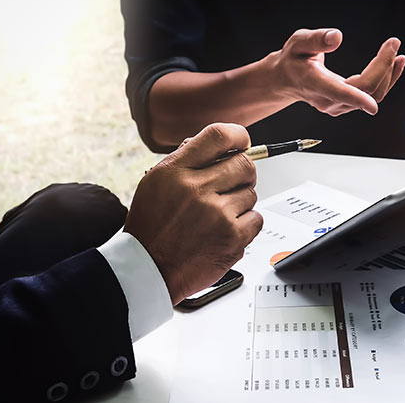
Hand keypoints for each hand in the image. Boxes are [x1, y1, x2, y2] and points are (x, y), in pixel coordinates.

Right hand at [124, 123, 263, 304]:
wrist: (148, 269)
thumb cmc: (152, 228)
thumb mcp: (156, 183)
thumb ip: (187, 161)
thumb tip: (220, 147)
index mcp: (176, 172)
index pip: (218, 136)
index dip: (237, 136)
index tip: (242, 142)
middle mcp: (197, 190)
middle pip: (244, 164)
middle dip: (242, 173)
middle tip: (232, 185)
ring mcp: (217, 214)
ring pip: (251, 193)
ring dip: (240, 203)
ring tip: (217, 216)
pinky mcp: (232, 238)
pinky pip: (256, 218)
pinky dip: (245, 224)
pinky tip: (224, 230)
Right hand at [270, 28, 404, 115]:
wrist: (287, 80)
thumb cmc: (293, 59)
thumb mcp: (298, 42)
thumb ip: (316, 39)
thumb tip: (337, 37)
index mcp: (316, 84)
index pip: (340, 93)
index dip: (357, 99)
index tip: (373, 104)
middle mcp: (329, 100)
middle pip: (365, 90)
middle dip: (384, 67)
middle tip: (393, 43)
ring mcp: (339, 106)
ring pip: (372, 95)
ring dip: (389, 74)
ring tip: (398, 54)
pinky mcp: (347, 105)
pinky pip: (372, 95)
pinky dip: (386, 79)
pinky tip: (394, 64)